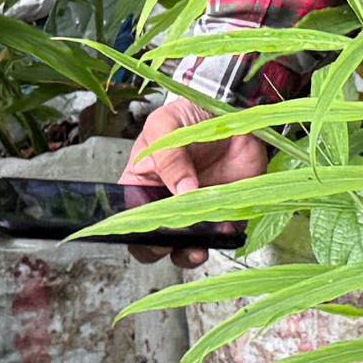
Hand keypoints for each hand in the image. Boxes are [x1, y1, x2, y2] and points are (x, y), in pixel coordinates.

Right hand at [125, 95, 269, 259]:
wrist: (231, 111)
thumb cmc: (189, 116)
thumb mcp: (166, 126)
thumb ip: (168, 156)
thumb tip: (181, 190)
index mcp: (142, 185)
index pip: (131, 219)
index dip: (135, 232)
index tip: (148, 232)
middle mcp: (167, 204)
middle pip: (156, 241)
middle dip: (162, 246)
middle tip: (172, 239)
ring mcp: (196, 211)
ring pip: (188, 246)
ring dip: (191, 251)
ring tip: (198, 246)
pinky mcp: (225, 213)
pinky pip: (223, 235)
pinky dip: (223, 238)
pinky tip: (224, 229)